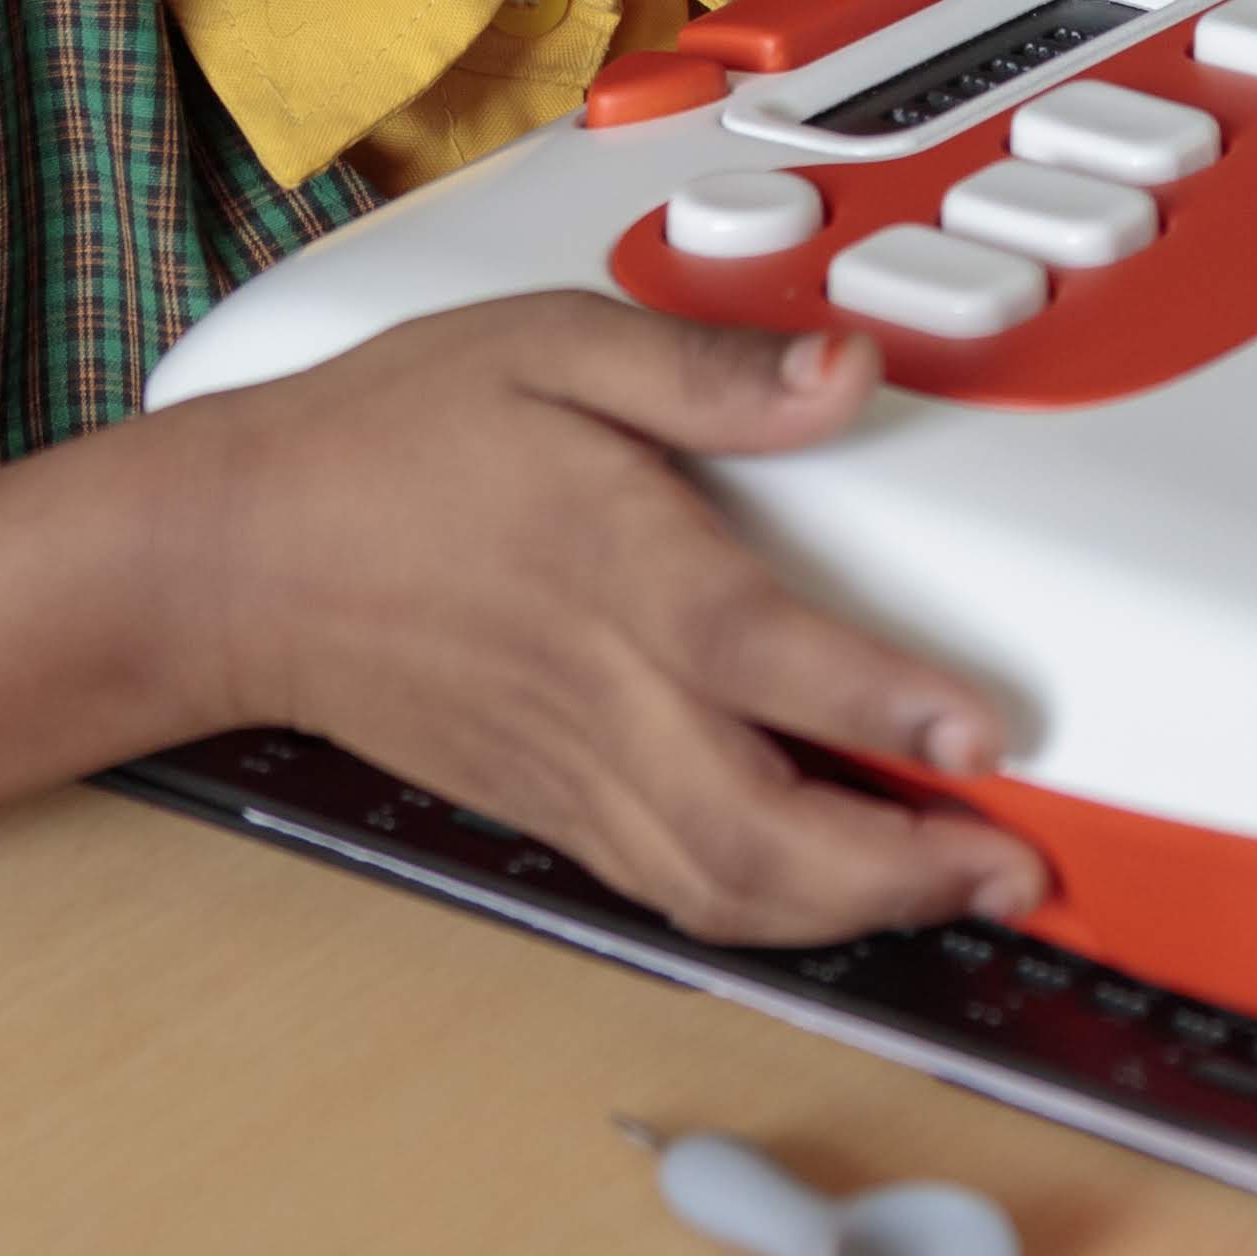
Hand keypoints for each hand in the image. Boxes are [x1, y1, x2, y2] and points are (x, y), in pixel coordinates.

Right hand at [171, 296, 1051, 943]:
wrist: (239, 556)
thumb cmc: (390, 440)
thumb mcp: (548, 344)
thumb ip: (707, 368)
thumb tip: (843, 372)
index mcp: (611, 565)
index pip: (763, 655)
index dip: (882, 704)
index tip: (982, 729)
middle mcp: (598, 690)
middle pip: (758, 829)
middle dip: (902, 869)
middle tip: (1017, 860)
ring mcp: (572, 768)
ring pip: (724, 885)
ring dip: (853, 910)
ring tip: (958, 887)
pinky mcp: (551, 808)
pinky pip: (673, 888)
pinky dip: (771, 911)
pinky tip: (838, 891)